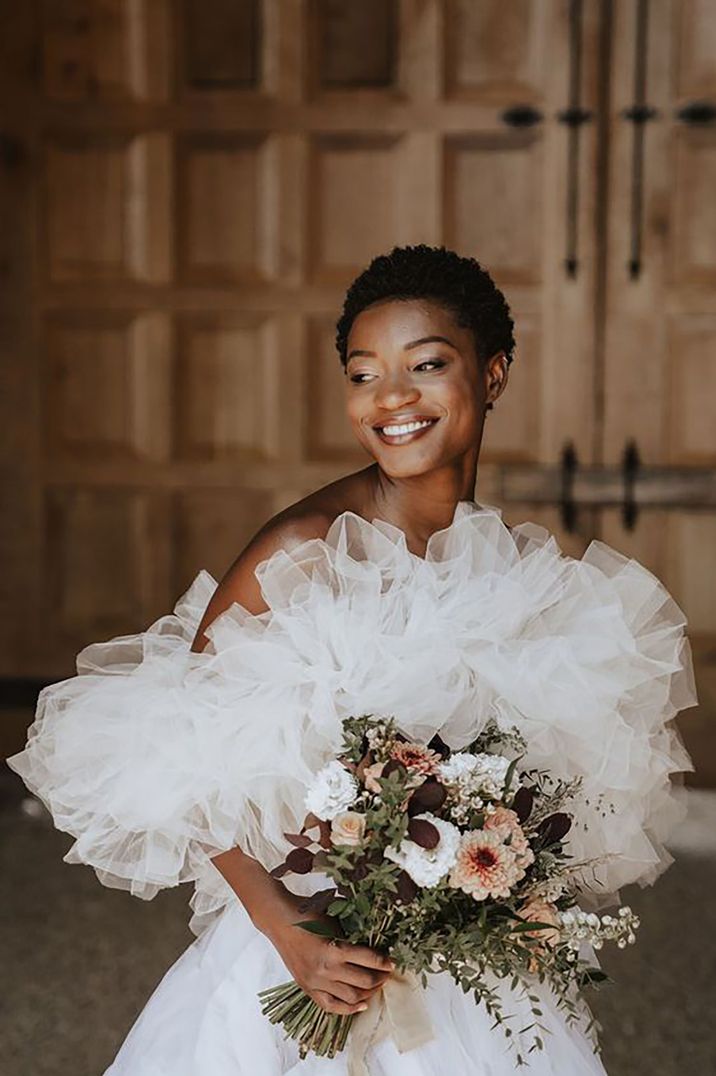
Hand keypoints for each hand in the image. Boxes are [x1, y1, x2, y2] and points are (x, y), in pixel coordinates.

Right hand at [263, 894, 393, 1015]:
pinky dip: (349, 1009)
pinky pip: (332, 1007)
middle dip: (380, 978)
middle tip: (387, 973)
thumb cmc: (308, 915)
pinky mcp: (308, 989)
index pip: (369, 960)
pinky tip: (361, 1004)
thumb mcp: (335, 918)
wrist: (281, 921)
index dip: (384, 962)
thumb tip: (377, 938)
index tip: (392, 962)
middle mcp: (326, 969)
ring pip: (351, 997)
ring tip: (376, 985)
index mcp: (334, 949)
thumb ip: (354, 931)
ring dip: (368, 993)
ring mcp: (316, 982)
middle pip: (364, 982)